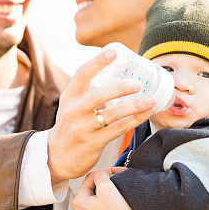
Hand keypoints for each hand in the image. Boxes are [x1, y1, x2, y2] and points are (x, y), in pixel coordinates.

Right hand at [47, 49, 156, 181]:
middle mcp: (74, 111)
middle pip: (97, 96)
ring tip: (152, 99)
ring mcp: (83, 128)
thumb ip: (89, 92)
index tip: (113, 51)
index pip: (81, 75)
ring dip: (134, 106)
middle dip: (119, 88)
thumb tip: (119, 74)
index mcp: (69, 97)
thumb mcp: (72, 106)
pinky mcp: (93, 143)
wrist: (56, 158)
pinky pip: (118, 130)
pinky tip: (147, 113)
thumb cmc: (71, 126)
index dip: (97, 62)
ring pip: (112, 115)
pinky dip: (134, 121)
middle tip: (138, 83)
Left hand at [72, 168, 168, 209]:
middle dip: (104, 192)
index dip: (106, 173)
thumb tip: (100, 174)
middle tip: (119, 190)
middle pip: (91, 197)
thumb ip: (101, 175)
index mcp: (78, 203)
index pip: (90, 179)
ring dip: (104, 208)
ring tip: (118, 208)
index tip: (119, 173)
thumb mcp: (108, 188)